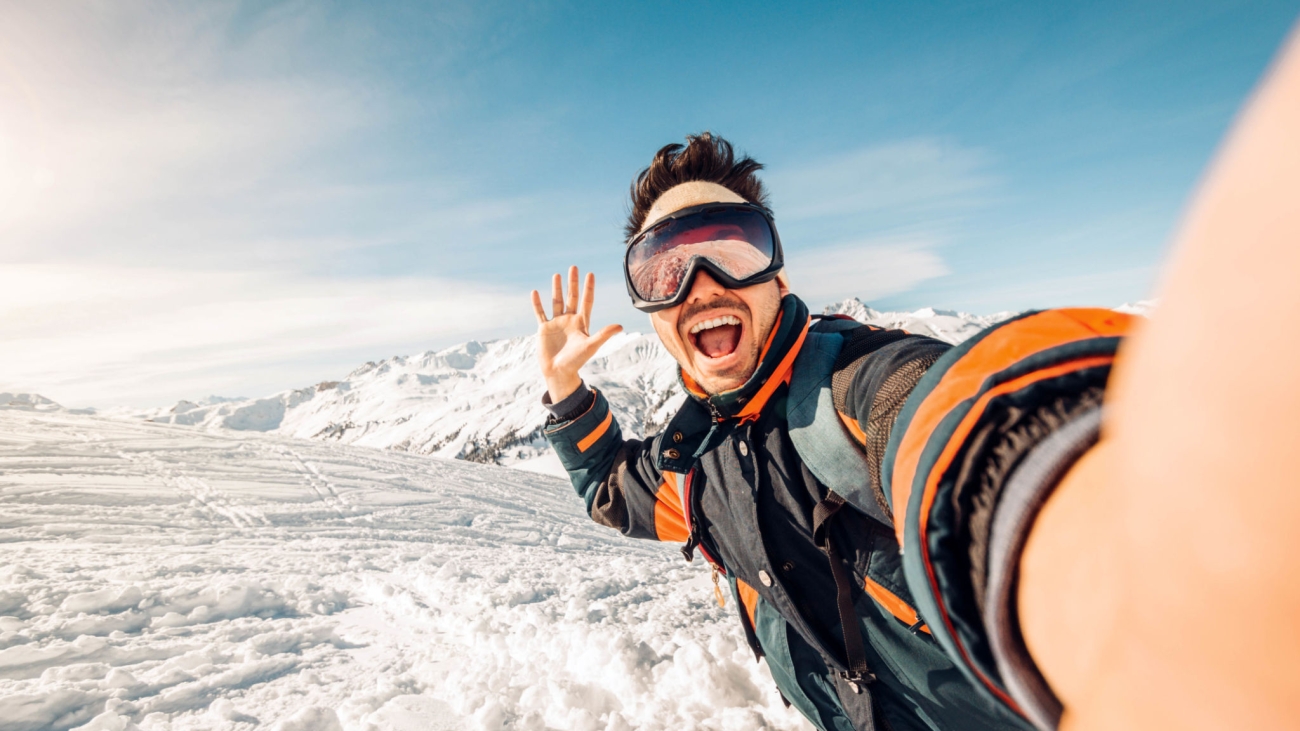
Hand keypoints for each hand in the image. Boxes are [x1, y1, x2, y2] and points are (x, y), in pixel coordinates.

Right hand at [531, 266, 622, 402]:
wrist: (559, 373)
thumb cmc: (577, 361)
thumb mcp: (591, 346)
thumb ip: (604, 335)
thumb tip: (620, 326)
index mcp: (581, 323)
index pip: (586, 301)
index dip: (588, 288)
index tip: (590, 274)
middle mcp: (569, 320)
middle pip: (572, 297)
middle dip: (573, 283)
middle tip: (574, 267)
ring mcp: (556, 323)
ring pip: (556, 302)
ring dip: (556, 289)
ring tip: (557, 275)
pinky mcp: (544, 329)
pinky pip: (540, 313)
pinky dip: (537, 303)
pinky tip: (535, 292)